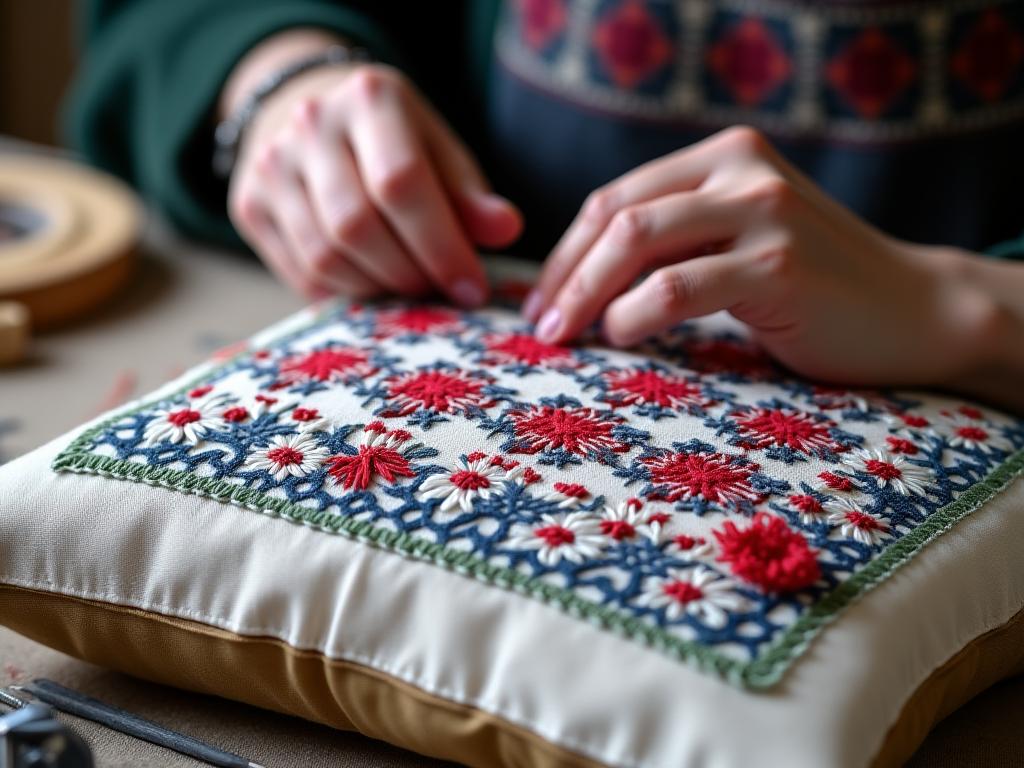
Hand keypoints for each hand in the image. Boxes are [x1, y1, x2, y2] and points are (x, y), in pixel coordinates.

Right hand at [227, 40, 520, 302]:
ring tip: (407, 286)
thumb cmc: (394, 143)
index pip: (402, 183)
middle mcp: (310, 123)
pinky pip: (300, 272)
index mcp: (371, 98)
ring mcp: (271, 163)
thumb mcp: (440, 153)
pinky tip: (370, 284)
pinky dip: (343, 293)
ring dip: (376, 288)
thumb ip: (470, 195)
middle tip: (437, 290)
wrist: (314, 116)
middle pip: (358, 225)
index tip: (471, 287)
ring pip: (325, 255)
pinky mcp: (249, 203)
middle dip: (408, 273)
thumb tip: (506, 230)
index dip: (441, 246)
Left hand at [526, 125, 1006, 389]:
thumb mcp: (741, 239)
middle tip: (544, 325)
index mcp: (725, 156)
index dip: (567, 253)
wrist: (916, 310)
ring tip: (568, 336)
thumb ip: (681, 237)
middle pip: (616, 216)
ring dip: (587, 295)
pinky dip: (634, 314)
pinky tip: (624, 337)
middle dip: (566, 275)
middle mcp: (742, 169)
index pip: (615, 198)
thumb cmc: (815, 288)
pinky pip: (675, 287)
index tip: (544, 300)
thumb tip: (582, 279)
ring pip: (637, 242)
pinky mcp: (778, 263)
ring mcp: (762, 211)